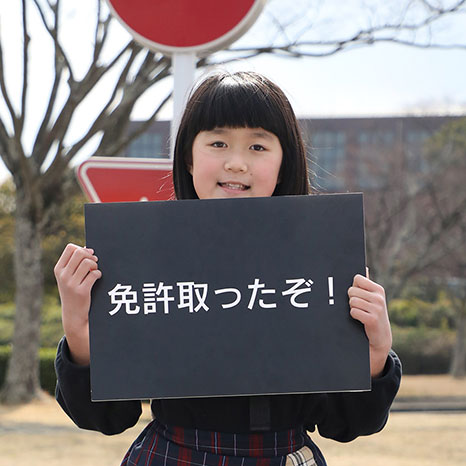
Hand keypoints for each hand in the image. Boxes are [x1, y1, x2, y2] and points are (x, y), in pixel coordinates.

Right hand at [54, 243, 101, 364]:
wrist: (73, 314)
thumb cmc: (73, 291)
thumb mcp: (68, 277)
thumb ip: (75, 263)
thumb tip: (88, 249)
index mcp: (58, 269)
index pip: (70, 248)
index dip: (82, 248)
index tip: (88, 255)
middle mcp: (63, 275)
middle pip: (80, 253)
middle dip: (90, 255)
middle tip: (94, 262)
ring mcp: (71, 283)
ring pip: (87, 262)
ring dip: (95, 265)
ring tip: (95, 270)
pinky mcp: (82, 291)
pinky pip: (94, 274)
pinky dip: (98, 274)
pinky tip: (97, 277)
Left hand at [348, 272, 391, 377]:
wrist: (381, 336)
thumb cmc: (373, 313)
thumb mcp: (373, 298)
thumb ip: (366, 284)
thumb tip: (364, 268)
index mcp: (378, 289)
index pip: (357, 278)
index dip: (353, 287)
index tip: (359, 295)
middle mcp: (379, 297)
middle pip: (351, 290)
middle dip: (351, 299)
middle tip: (359, 307)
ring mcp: (377, 308)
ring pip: (351, 301)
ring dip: (352, 308)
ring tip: (360, 313)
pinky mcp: (372, 319)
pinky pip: (353, 311)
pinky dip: (353, 316)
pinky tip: (360, 319)